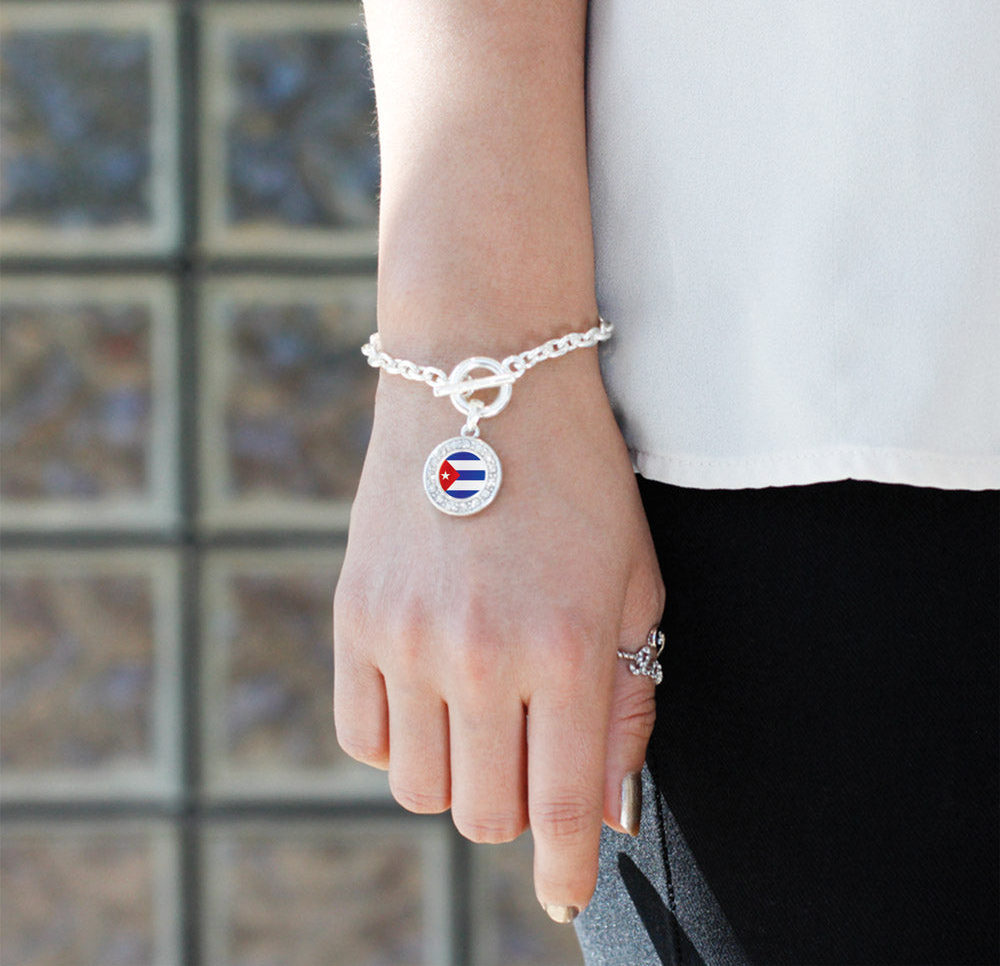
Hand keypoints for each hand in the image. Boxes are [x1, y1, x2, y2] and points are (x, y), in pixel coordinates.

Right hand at [333, 350, 664, 916]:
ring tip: (480, 711)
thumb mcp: (633, 582)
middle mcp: (476, 656)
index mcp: (564, 648)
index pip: (564, 808)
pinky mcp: (352, 616)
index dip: (568, 868)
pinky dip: (400, 735)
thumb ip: (627, 698)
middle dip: (518, 807)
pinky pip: (361, 734)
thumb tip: (608, 809)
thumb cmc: (579, 478)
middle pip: (484, 813)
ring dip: (457, 772)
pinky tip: (428, 687)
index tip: (568, 895)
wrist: (481, 381)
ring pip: (418, 787)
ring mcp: (402, 637)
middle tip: (533, 755)